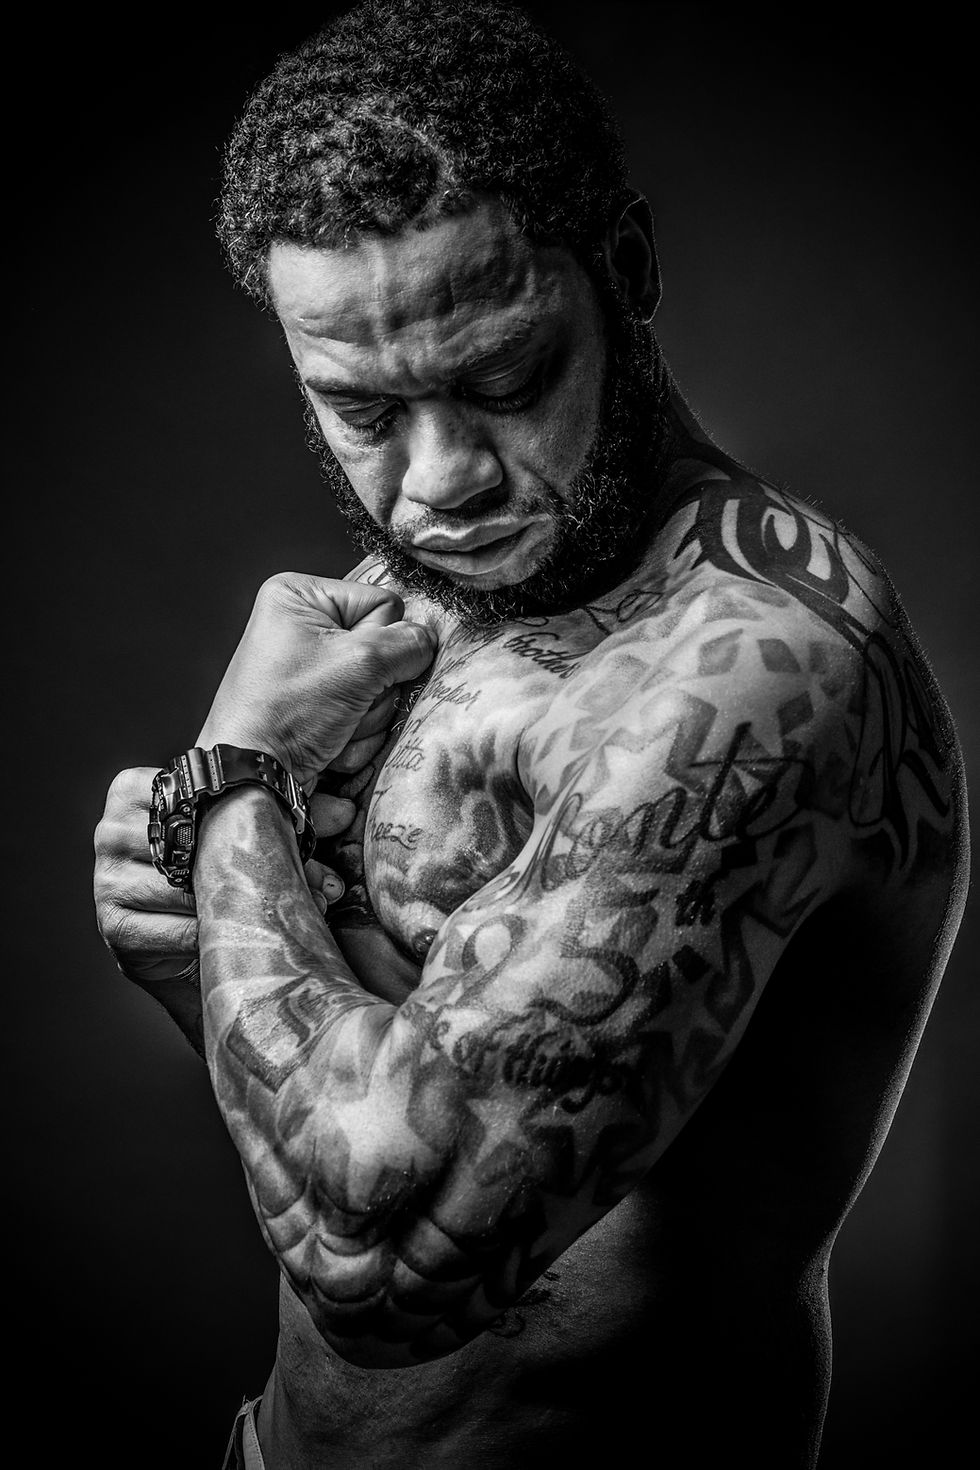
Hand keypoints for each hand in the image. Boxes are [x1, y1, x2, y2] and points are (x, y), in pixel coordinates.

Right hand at [94, 766, 354, 985]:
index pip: (202, 794)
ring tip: (292, 914)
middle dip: (264, 865)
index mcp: (138, 788)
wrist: (196, 960)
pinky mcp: (115, 924)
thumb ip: (283, 811)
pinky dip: (219, 936)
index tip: (303, 841)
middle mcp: (112, 828)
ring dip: (249, 905)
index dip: (259, 818)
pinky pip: (178, 928)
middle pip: (198, 841)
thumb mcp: (247, 835)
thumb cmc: (222, 884)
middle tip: (319, 885)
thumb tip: (345, 810)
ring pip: (192, 887)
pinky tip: (242, 939)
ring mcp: (106, 876)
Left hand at [196, 574, 435, 788]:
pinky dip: (355, 735)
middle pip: (383, 650)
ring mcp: (312, 672)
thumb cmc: (290, 710)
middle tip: (344, 703)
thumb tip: (428, 643)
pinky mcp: (318, 709)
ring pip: (379, 688)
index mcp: (300, 596)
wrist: (256, 776)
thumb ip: (408, 645)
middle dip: (374, 688)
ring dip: (366, 717)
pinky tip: (329, 743)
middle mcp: (303, 628)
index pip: (383, 603)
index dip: (383, 642)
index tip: (354, 668)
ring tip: (333, 727)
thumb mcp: (359, 665)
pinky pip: (363, 714)